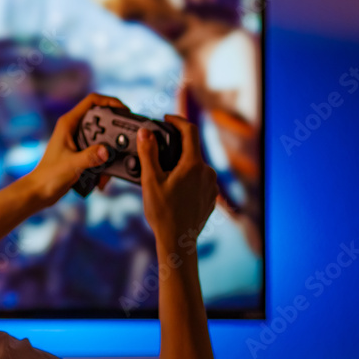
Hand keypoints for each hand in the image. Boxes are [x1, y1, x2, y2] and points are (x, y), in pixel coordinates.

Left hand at [26, 93, 128, 208]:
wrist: (40, 191)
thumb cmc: (49, 176)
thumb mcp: (72, 165)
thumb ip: (90, 157)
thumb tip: (106, 151)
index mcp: (68, 123)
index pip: (92, 101)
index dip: (110, 101)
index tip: (125, 110)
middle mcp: (73, 128)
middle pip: (100, 119)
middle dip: (114, 129)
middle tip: (127, 137)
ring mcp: (76, 140)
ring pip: (101, 138)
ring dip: (109, 152)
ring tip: (112, 167)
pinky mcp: (80, 152)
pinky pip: (98, 152)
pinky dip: (103, 163)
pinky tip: (103, 179)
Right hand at [137, 114, 218, 248]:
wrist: (178, 240)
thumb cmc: (163, 213)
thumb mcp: (150, 180)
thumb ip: (148, 153)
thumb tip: (146, 132)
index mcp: (194, 164)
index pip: (190, 131)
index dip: (177, 120)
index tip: (167, 118)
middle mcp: (207, 172)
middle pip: (191, 150)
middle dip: (174, 149)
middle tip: (157, 156)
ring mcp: (211, 185)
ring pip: (195, 166)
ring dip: (181, 166)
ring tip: (163, 179)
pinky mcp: (212, 196)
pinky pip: (199, 180)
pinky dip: (187, 179)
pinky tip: (174, 191)